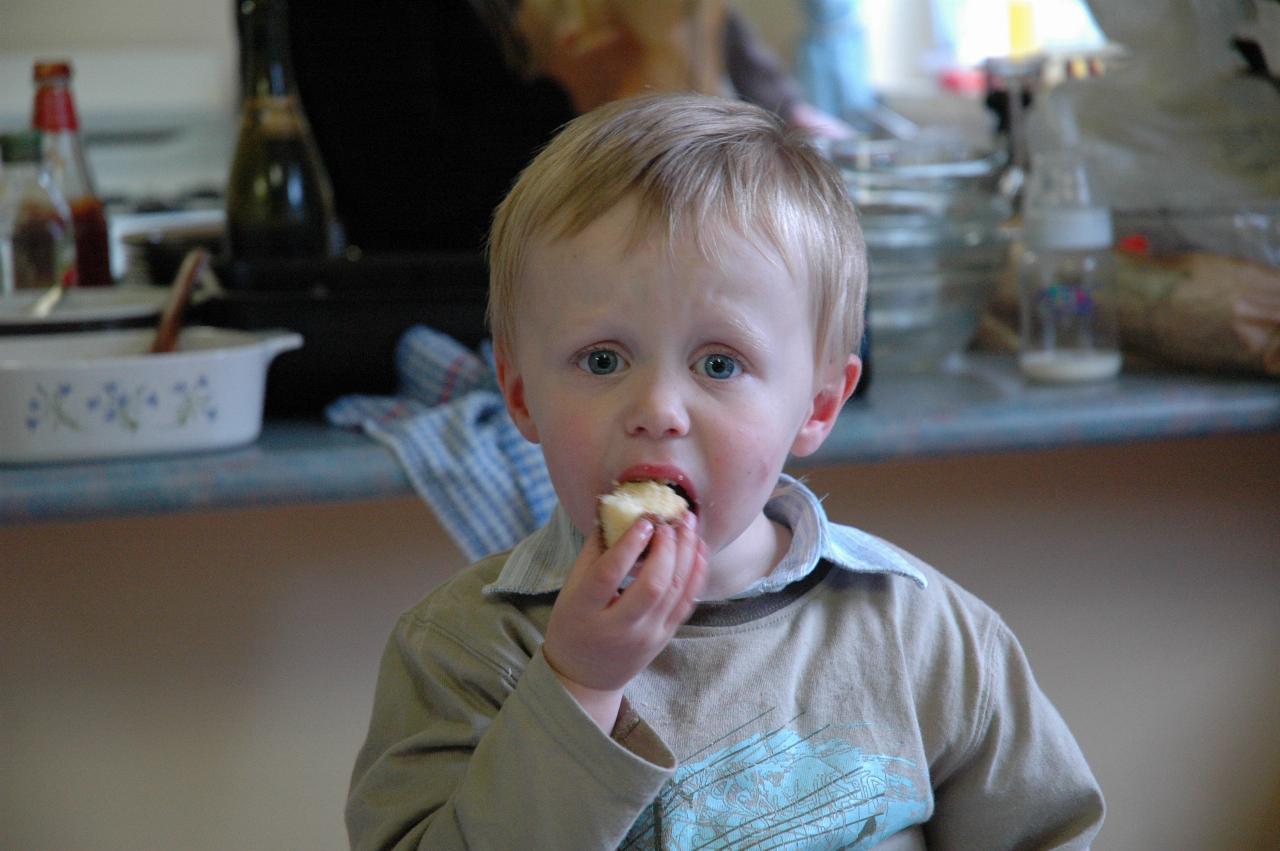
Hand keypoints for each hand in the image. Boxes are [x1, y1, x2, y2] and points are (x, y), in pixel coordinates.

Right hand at [542, 512, 706, 730]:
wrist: (585, 676)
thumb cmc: (573, 624)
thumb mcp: (570, 590)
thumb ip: (593, 553)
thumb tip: (614, 512)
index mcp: (585, 611)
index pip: (609, 574)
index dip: (629, 545)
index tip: (644, 520)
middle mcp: (619, 627)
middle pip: (652, 585)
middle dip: (667, 547)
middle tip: (671, 519)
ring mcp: (646, 636)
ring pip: (675, 592)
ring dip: (686, 553)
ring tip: (688, 523)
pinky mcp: (664, 638)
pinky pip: (686, 604)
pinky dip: (696, 574)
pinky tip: (698, 549)